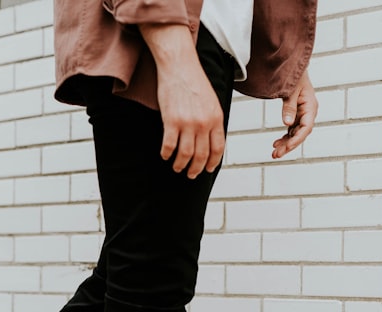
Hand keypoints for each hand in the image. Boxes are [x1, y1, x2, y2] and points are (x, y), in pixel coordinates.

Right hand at [140, 24, 224, 178]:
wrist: (180, 66)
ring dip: (180, 165)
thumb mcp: (211, 101)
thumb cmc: (194, 82)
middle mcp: (204, 123)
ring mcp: (187, 123)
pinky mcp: (171, 121)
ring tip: (176, 167)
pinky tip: (164, 155)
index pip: (217, 149)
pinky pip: (168, 146)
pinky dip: (166, 154)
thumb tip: (210, 140)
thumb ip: (212, 120)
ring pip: (185, 155)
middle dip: (195, 169)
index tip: (206, 169)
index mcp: (216, 118)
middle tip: (190, 174)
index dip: (212, 163)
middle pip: (201, 155)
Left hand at [272, 70, 316, 158]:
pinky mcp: (297, 116)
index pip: (306, 127)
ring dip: (286, 144)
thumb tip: (287, 124)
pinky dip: (285, 137)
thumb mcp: (291, 91)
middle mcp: (309, 113)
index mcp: (311, 107)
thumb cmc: (296, 77)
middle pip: (300, 134)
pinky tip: (276, 143)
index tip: (288, 147)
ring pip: (295, 134)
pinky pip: (292, 130)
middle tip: (276, 154)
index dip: (297, 139)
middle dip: (289, 145)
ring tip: (275, 153)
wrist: (295, 69)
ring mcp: (303, 115)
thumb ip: (289, 107)